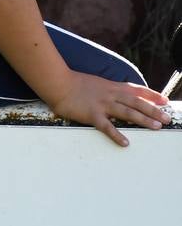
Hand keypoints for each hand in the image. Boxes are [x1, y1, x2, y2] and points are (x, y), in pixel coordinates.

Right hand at [45, 72, 169, 146]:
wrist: (57, 82)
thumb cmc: (73, 83)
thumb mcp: (95, 83)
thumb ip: (107, 89)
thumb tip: (116, 95)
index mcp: (111, 86)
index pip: (136, 90)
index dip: (152, 95)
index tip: (164, 100)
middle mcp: (110, 95)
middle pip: (137, 102)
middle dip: (153, 110)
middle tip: (167, 118)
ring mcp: (102, 104)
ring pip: (128, 112)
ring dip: (143, 120)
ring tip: (156, 127)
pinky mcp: (92, 114)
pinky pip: (107, 127)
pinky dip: (117, 135)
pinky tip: (126, 142)